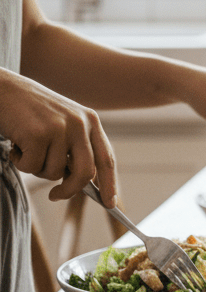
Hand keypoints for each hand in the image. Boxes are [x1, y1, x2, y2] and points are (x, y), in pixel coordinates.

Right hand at [0, 69, 117, 204]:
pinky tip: (15, 143)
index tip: (110, 203)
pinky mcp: (37, 134)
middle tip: (55, 196)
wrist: (0, 88)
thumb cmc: (29, 111)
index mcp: (90, 121)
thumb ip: (75, 147)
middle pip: (85, 173)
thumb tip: (84, 184)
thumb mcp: (61, 123)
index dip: (110, 183)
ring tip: (26, 147)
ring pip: (53, 172)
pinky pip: (31, 166)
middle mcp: (79, 123)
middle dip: (70, 190)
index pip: (106, 158)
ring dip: (35, 168)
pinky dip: (19, 162)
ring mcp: (59, 128)